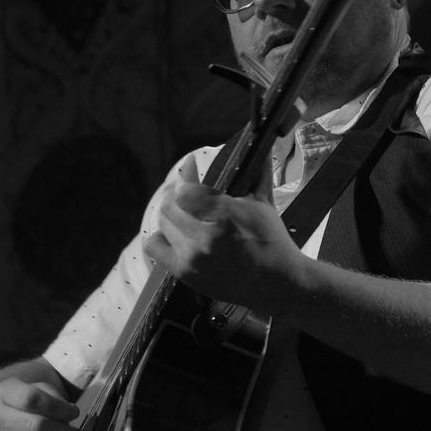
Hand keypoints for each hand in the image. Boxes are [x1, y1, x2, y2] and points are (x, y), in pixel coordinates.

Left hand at [143, 179, 303, 311]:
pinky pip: (154, 247)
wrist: (276, 283)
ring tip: (181, 209)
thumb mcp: (265, 204)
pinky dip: (159, 235)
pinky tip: (172, 232)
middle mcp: (205, 236)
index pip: (185, 189)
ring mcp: (192, 257)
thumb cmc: (272, 241)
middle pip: (169, 205)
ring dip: (170, 213)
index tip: (189, 164)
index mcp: (225, 215)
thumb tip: (261, 147)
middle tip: (183, 188)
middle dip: (175, 192)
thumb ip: (257, 173)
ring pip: (162, 223)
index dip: (184, 173)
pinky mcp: (185, 273)